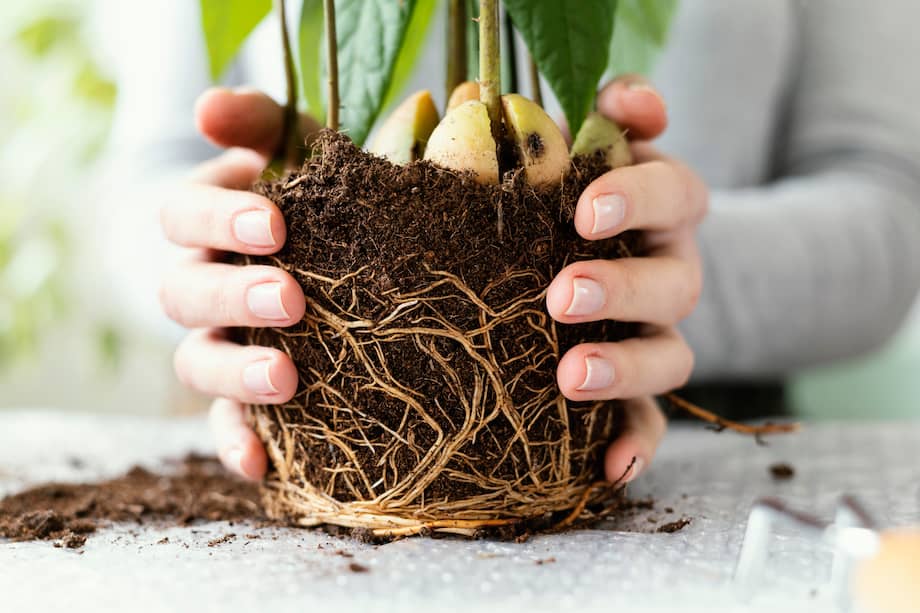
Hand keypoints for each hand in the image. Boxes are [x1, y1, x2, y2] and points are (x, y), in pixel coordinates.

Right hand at [159, 87, 315, 478]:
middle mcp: (200, 284)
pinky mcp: (242, 388)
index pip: (185, 216)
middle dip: (234, 296)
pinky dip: (237, 442)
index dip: (220, 219)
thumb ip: (256, 120)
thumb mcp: (291, 144)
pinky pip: (225, 421)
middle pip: (186, 294)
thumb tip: (208, 108)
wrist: (325, 239)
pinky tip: (263, 465)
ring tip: (286, 378)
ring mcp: (218, 339)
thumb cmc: (306, 187)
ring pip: (199, 362)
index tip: (277, 225)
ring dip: (236, 372)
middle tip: (291, 298)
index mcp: (205, 221)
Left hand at [546, 77, 707, 483]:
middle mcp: (671, 274)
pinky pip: (651, 424)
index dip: (640, 199)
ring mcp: (658, 337)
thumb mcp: (588, 150)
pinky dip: (637, 445)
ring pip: (668, 358)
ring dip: (625, 369)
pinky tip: (610, 469)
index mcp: (662, 211)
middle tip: (562, 294)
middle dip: (622, 289)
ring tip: (571, 375)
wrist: (585, 257)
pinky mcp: (638, 392)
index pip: (676, 193)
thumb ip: (607, 119)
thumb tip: (627, 101)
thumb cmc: (571, 197)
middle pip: (674, 284)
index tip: (586, 210)